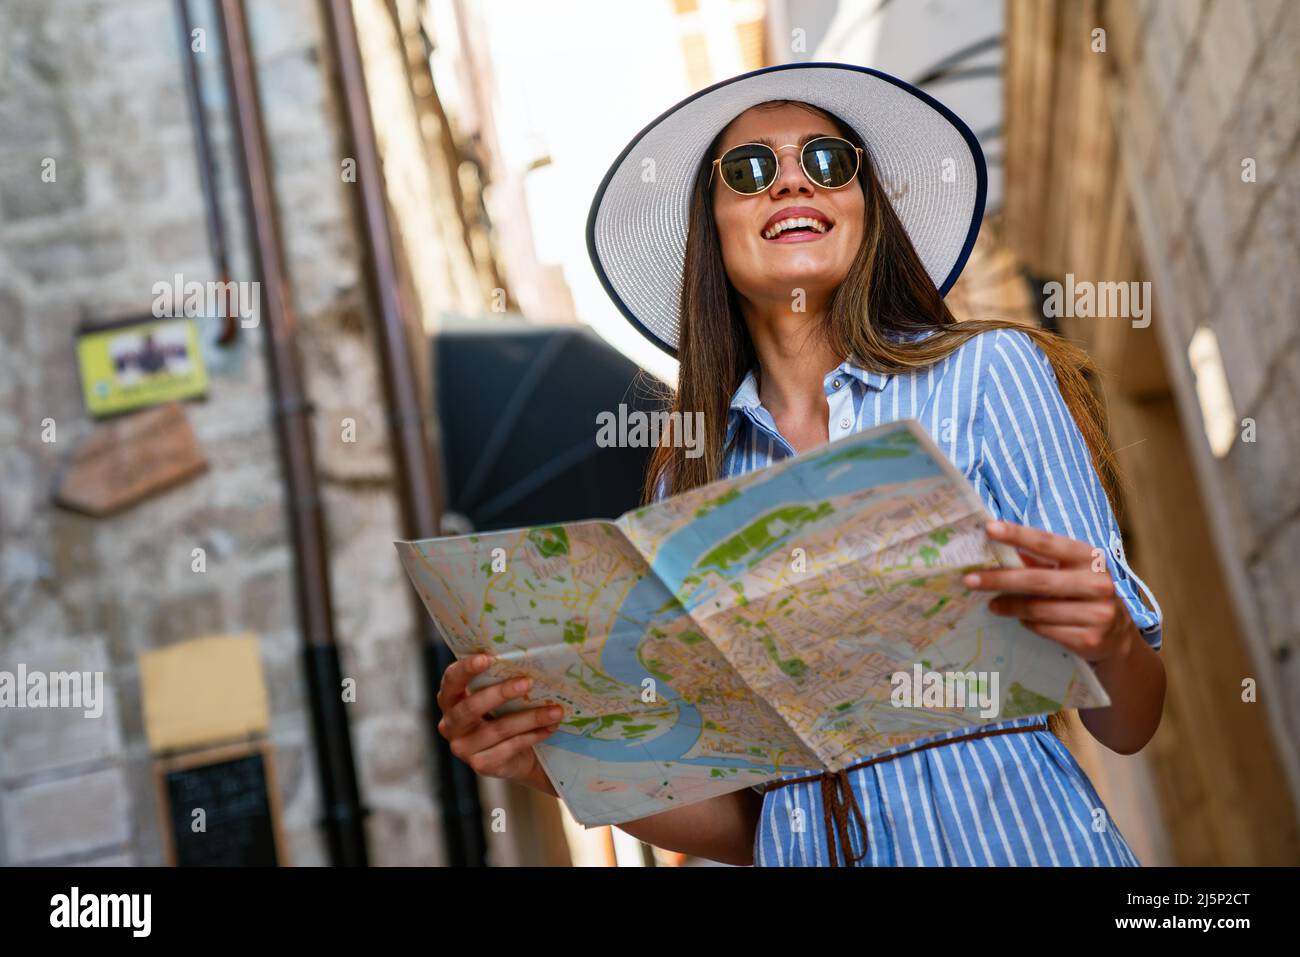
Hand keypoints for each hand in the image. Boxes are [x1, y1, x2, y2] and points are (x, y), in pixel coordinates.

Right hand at [436, 654, 563, 788]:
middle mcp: (450, 725)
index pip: (451, 681)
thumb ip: (500, 680)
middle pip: (471, 707)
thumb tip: (527, 659)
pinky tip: (550, 727)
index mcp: (450, 700)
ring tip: (555, 710)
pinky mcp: (481, 765)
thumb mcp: (498, 697)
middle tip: (528, 682)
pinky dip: (533, 735)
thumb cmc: (503, 715)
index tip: (487, 658)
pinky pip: (511, 747)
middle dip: (501, 693)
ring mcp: (463, 748)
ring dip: (530, 717)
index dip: (466, 669)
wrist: (516, 756)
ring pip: (498, 729)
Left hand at [963, 520, 1136, 663]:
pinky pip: (1044, 629)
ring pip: (1037, 609)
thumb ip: (1041, 561)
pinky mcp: (1090, 638)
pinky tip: (1022, 620)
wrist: (1118, 635)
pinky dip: (1028, 624)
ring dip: (1009, 606)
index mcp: (1091, 558)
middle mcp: (1097, 583)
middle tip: (970, 580)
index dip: (1018, 535)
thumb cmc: (1084, 593)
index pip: (1047, 542)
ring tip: (993, 604)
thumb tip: (997, 550)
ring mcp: (1097, 613)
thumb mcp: (1072, 571)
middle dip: (999, 579)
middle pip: (1036, 580)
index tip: (989, 529)